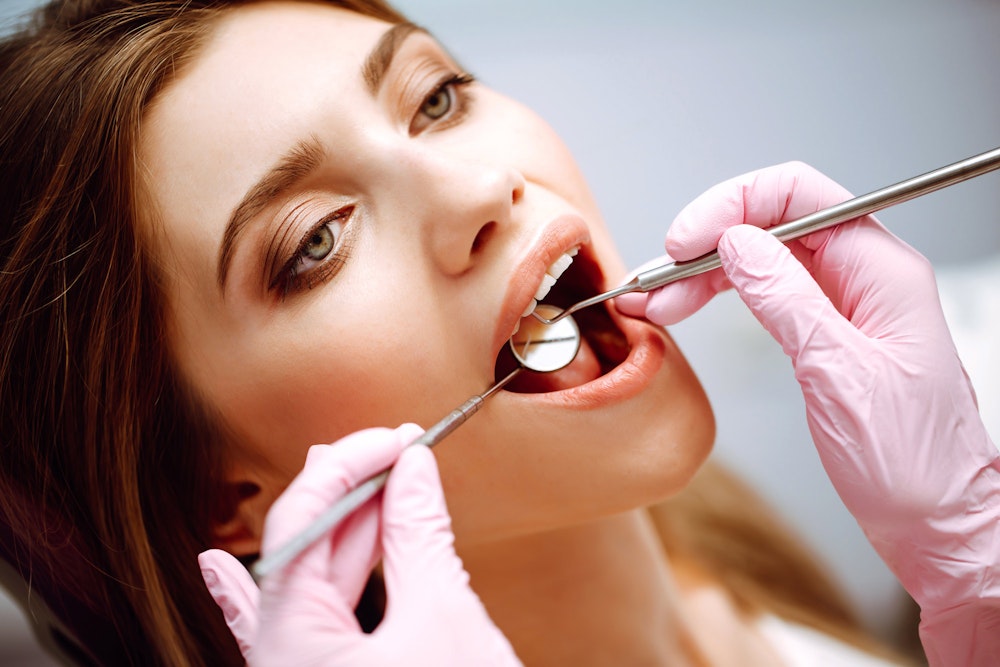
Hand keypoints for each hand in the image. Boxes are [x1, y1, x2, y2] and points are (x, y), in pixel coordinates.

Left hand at [199, 425, 520, 666]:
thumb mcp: (443, 618)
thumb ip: (419, 537)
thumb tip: (414, 470)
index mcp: (291, 644)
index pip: (302, 524)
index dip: (348, 468)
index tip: (395, 439)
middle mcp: (282, 659)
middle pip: (305, 551)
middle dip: (355, 493)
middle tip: (400, 452)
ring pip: (313, 583)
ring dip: (345, 529)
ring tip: (369, 479)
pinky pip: (287, 628)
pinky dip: (269, 593)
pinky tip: (216, 567)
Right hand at [617, 162, 999, 665]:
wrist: (936, 520)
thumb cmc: (911, 460)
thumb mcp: (839, 374)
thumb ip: (786, 299)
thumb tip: (735, 242)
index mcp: (881, 270)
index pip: (800, 195)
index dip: (733, 205)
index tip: (684, 240)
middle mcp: (863, 276)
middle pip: (772, 223)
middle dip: (705, 243)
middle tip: (655, 281)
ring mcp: (842, 303)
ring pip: (760, 259)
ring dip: (701, 275)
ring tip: (653, 302)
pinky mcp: (823, 332)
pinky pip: (763, 294)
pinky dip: (718, 300)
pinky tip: (683, 311)